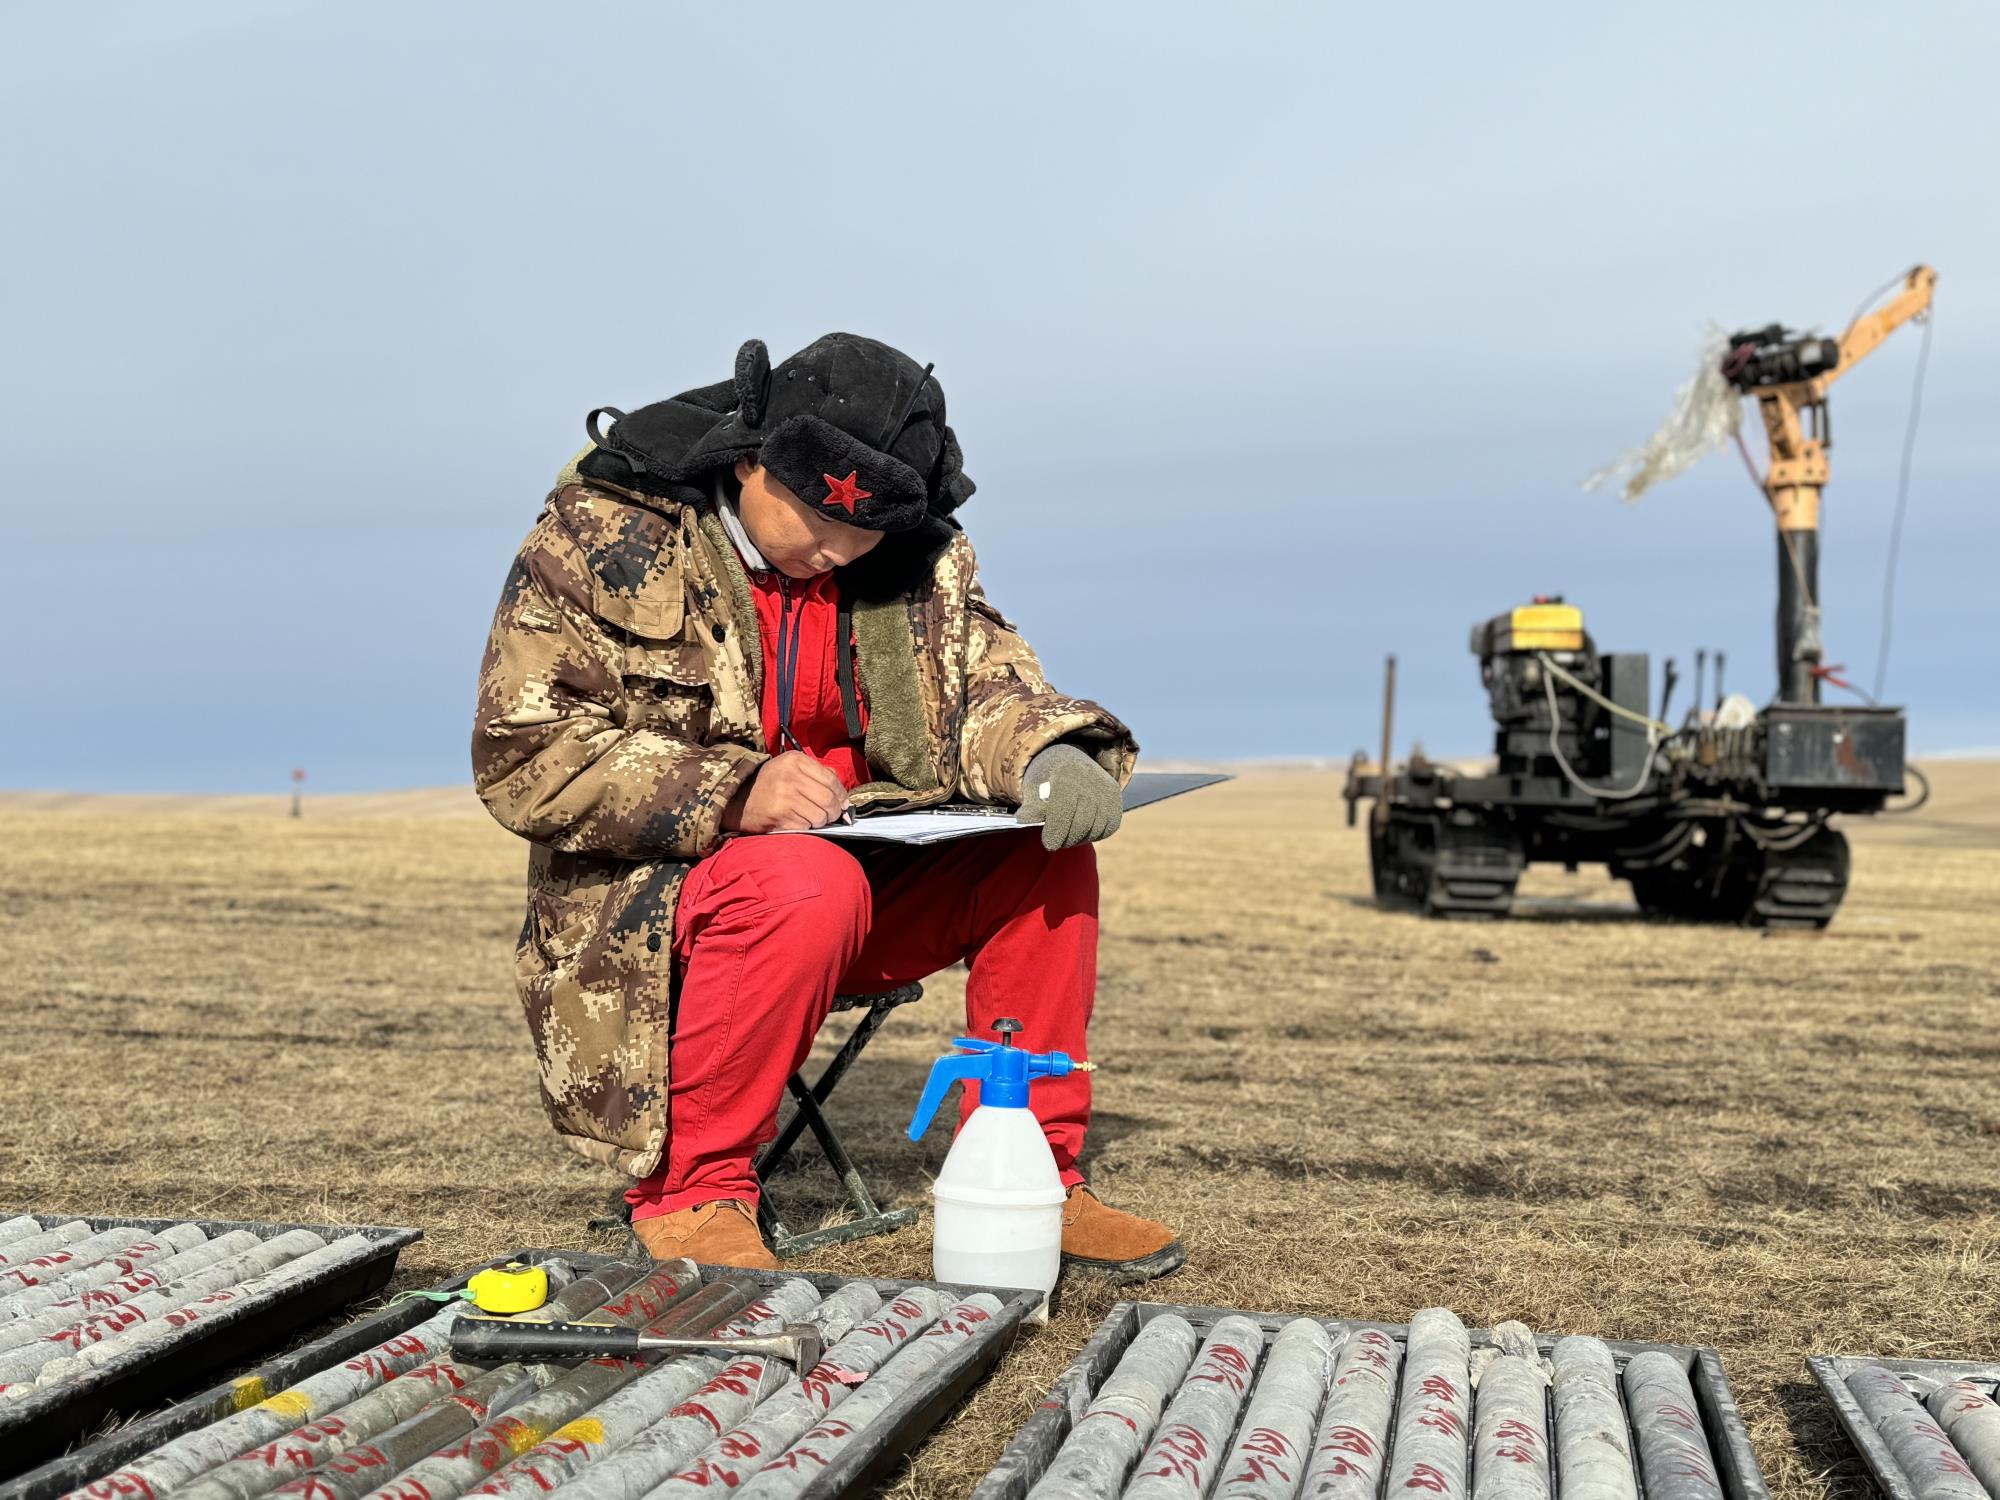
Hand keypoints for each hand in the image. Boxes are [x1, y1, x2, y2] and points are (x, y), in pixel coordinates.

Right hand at [723, 752, 848, 832]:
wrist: (738, 799)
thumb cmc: (770, 784)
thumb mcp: (791, 769)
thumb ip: (818, 775)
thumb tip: (845, 798)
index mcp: (795, 760)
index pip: (831, 779)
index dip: (842, 795)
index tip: (844, 805)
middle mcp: (790, 776)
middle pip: (828, 800)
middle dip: (834, 812)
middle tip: (830, 816)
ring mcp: (784, 796)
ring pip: (819, 816)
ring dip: (820, 822)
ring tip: (811, 819)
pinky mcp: (778, 815)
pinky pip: (805, 827)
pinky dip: (806, 828)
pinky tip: (797, 822)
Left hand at [1015, 744, 1121, 849]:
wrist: (1069, 763)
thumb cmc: (1047, 780)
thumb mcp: (1033, 789)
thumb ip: (1031, 806)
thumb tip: (1023, 820)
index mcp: (1066, 775)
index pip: (1064, 809)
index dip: (1056, 831)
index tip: (1049, 844)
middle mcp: (1090, 782)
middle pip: (1081, 823)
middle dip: (1066, 839)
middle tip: (1055, 844)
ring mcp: (1106, 792)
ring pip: (1095, 828)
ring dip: (1079, 838)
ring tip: (1066, 838)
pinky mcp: (1115, 801)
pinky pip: (1107, 828)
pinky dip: (1093, 835)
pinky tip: (1080, 832)